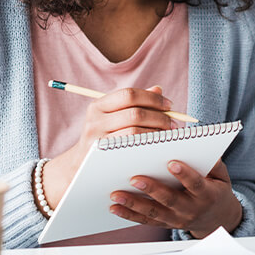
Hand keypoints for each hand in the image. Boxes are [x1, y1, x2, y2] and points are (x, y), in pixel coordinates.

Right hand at [41, 86, 173, 209]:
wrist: (81, 165)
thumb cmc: (105, 136)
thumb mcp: (114, 116)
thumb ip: (135, 103)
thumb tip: (158, 89)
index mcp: (98, 105)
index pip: (129, 95)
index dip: (152, 98)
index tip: (169, 104)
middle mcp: (95, 120)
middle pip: (135, 113)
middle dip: (160, 117)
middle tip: (173, 123)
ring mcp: (98, 139)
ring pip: (135, 132)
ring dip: (157, 132)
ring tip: (168, 134)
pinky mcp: (104, 157)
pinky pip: (132, 148)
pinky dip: (149, 144)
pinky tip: (158, 145)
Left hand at [109, 159, 243, 237]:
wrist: (217, 219)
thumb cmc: (216, 190)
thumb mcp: (222, 176)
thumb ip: (214, 163)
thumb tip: (201, 146)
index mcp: (207, 195)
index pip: (196, 184)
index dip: (185, 174)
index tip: (172, 162)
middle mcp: (191, 209)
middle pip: (170, 200)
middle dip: (152, 189)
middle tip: (135, 179)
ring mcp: (177, 219)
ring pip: (154, 212)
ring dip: (133, 204)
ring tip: (116, 194)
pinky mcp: (166, 224)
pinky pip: (146, 221)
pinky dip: (129, 215)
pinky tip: (115, 208)